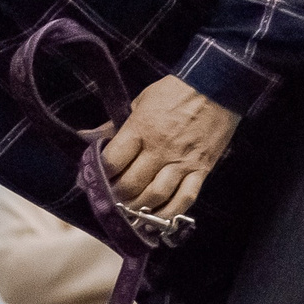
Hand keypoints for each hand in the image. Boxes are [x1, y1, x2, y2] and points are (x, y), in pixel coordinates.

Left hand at [102, 76, 239, 221]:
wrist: (219, 84)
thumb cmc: (176, 91)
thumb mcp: (140, 101)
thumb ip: (113, 125)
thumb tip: (85, 136)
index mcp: (141, 129)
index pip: (112, 162)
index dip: (98, 176)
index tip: (93, 181)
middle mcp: (160, 149)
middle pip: (130, 185)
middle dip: (115, 197)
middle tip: (111, 199)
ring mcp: (181, 161)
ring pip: (154, 197)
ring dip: (138, 209)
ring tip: (129, 211)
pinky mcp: (201, 170)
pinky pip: (184, 199)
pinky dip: (169, 213)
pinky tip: (157, 219)